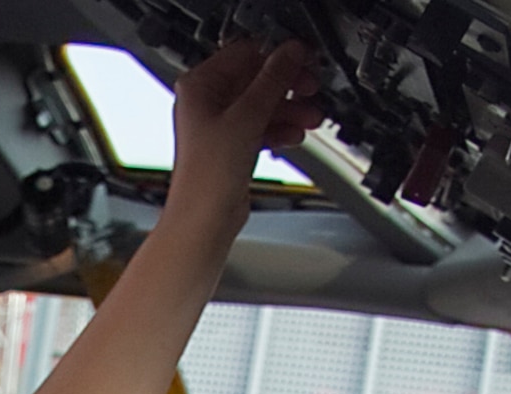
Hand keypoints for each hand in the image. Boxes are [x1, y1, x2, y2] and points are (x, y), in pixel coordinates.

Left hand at [169, 40, 322, 226]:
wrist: (204, 222)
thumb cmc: (207, 177)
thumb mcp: (247, 117)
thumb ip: (273, 81)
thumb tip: (290, 53)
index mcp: (200, 87)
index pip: (245, 55)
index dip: (276, 57)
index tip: (302, 61)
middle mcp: (206, 105)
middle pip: (256, 80)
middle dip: (287, 87)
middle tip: (310, 90)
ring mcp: (220, 128)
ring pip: (262, 106)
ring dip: (288, 110)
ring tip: (310, 117)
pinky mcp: (232, 149)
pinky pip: (261, 129)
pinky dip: (279, 130)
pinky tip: (295, 135)